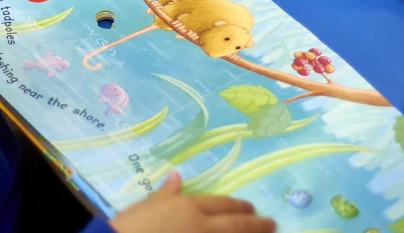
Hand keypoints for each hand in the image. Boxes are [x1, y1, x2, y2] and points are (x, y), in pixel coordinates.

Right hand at [109, 172, 275, 232]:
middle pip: (236, 225)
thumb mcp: (147, 205)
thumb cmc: (132, 225)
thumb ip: (166, 193)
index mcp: (189, 207)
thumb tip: (177, 176)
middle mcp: (203, 227)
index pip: (221, 204)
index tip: (251, 207)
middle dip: (256, 224)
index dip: (238, 206)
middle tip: (272, 223)